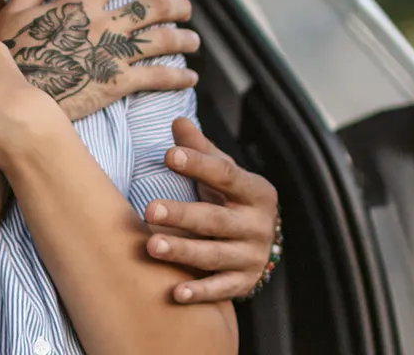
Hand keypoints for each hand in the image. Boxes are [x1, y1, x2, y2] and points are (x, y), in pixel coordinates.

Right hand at [0, 0, 201, 119]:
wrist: (14, 97)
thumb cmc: (10, 56)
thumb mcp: (11, 15)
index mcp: (80, 3)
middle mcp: (104, 23)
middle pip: (153, 6)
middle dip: (175, 5)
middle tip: (184, 8)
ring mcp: (114, 52)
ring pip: (162, 39)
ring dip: (183, 38)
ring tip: (193, 40)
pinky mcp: (118, 82)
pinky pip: (158, 76)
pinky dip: (178, 76)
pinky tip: (190, 77)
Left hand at [144, 118, 281, 302]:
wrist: (263, 245)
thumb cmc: (233, 201)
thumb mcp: (224, 175)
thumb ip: (201, 150)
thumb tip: (177, 121)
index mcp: (256, 192)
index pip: (226, 175)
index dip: (197, 164)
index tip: (168, 155)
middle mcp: (258, 225)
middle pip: (216, 218)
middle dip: (182, 214)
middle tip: (149, 209)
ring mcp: (252, 256)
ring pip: (214, 255)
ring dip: (183, 251)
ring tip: (151, 246)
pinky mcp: (243, 283)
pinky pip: (220, 289)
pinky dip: (199, 292)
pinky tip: (175, 293)